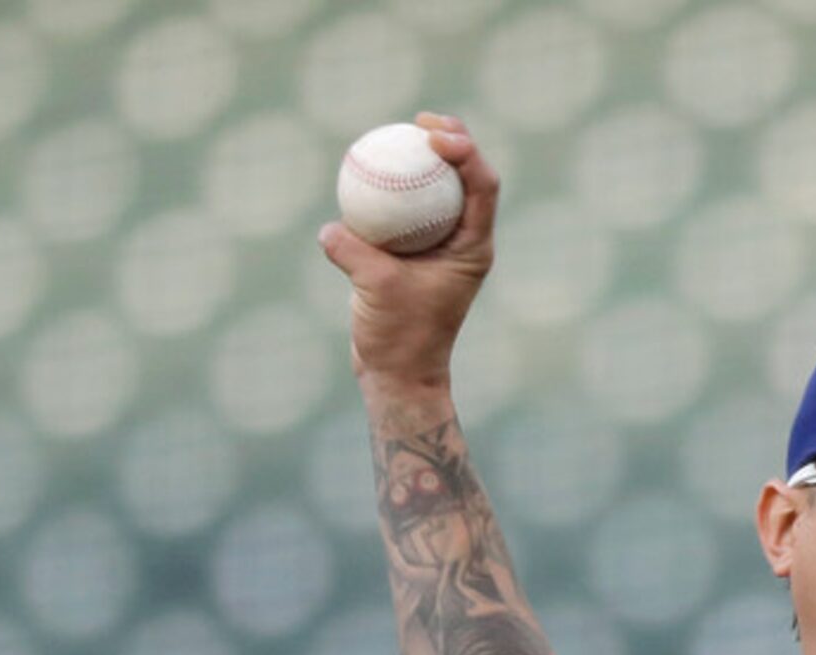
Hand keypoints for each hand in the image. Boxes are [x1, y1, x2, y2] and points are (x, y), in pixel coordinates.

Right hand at [316, 113, 497, 387]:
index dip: (466, 151)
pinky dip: (391, 188)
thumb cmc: (399, 337)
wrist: (397, 373)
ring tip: (400, 132)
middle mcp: (462, 242)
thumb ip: (354, 253)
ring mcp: (438, 247)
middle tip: (422, 122)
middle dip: (453, 141)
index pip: (482, 187)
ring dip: (423, 160)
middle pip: (467, 179)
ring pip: (437, 191)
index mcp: (473, 248)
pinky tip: (366, 168)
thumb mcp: (377, 291)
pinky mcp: (411, 253)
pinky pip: (405, 209)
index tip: (434, 136)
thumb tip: (332, 228)